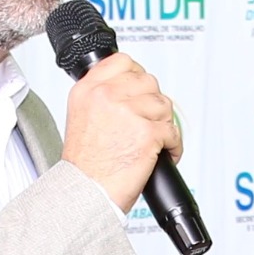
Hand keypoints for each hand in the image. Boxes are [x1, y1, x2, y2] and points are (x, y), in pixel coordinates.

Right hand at [61, 52, 180, 212]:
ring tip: (153, 141)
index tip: (140, 90)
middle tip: (147, 122)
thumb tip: (128, 88)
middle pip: (148, 82)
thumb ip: (100, 97)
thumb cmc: (85, 165)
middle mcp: (106, 96)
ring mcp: (127, 112)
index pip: (122, 62)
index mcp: (88, 90)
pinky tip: (162, 153)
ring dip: (163, 124)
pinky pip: (173, 131)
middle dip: (152, 104)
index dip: (137, 75)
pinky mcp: (147, 132)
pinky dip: (172, 145)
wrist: (86, 192)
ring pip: (163, 105)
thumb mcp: (80, 118)